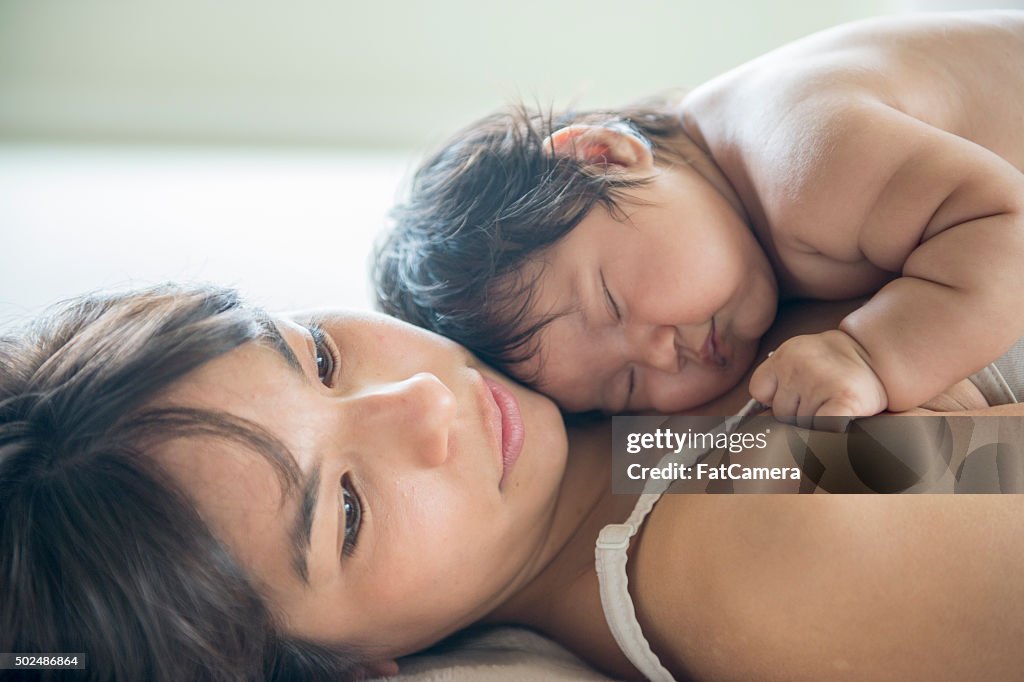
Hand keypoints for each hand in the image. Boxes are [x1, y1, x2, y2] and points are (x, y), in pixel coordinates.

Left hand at [749, 329, 887, 430]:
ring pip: (802, 425)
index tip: (793, 396)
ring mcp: (821, 382)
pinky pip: (825, 429)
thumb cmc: (833, 368)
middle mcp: (798, 366)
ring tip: (833, 404)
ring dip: (816, 423)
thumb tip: (755, 423)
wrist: (876, 356)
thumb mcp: (796, 364)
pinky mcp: (844, 400)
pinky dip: (831, 430)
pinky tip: (841, 419)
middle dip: (797, 415)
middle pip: (781, 413)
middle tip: (820, 400)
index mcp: (784, 356)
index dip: (775, 399)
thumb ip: (774, 387)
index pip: (760, 391)